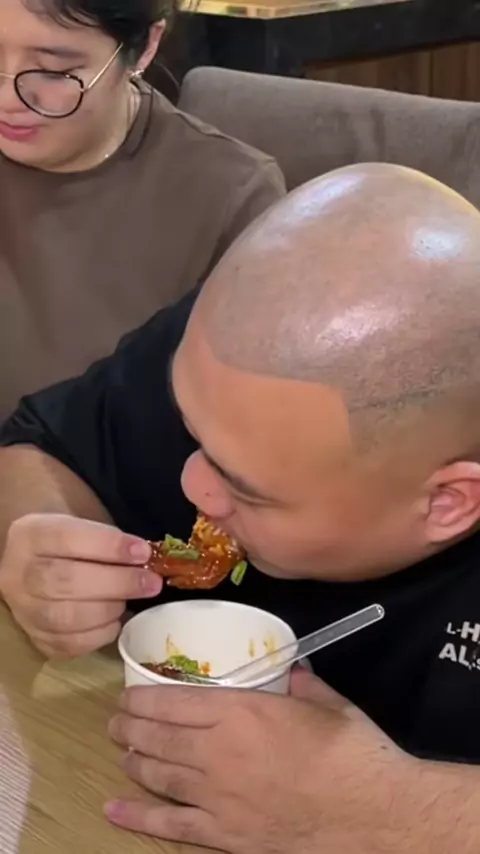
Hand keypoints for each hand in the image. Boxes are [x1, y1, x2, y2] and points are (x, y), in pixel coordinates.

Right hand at [0, 514, 160, 657]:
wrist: (37, 566)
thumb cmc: (69, 543)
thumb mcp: (82, 524)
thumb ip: (109, 539)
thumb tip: (147, 558)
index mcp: (31, 535)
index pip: (67, 538)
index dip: (109, 546)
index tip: (143, 552)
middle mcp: (18, 573)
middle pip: (66, 581)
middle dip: (117, 583)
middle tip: (151, 583)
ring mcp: (23, 610)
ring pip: (65, 618)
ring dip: (108, 611)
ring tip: (128, 602)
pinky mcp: (35, 639)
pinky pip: (68, 645)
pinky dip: (98, 636)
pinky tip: (113, 622)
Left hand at [107, 669, 418, 852]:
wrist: (374, 814)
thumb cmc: (353, 751)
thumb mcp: (326, 702)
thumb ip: (300, 682)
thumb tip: (290, 670)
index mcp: (242, 711)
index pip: (175, 700)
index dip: (144, 697)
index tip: (128, 694)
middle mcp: (219, 751)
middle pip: (159, 736)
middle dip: (130, 727)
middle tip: (115, 722)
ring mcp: (218, 796)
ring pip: (159, 775)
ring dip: (134, 761)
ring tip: (121, 752)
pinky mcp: (225, 834)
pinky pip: (171, 824)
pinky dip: (138, 816)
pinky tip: (114, 810)